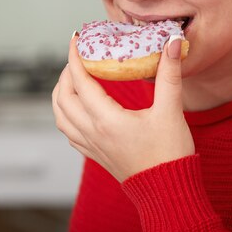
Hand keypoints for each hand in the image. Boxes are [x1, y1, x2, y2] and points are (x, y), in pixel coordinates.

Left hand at [52, 34, 194, 181]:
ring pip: (60, 116)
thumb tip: (171, 42)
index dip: (75, 57)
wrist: (167, 192)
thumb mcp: (171, 110)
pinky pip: (69, 132)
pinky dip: (65, 115)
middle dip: (66, 73)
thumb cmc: (169, 154)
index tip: (76, 39)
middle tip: (78, 57)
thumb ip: (169, 74)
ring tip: (72, 78)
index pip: (80, 81)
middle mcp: (92, 132)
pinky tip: (77, 109)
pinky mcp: (96, 155)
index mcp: (106, 119)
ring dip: (61, 94)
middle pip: (63, 97)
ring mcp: (91, 146)